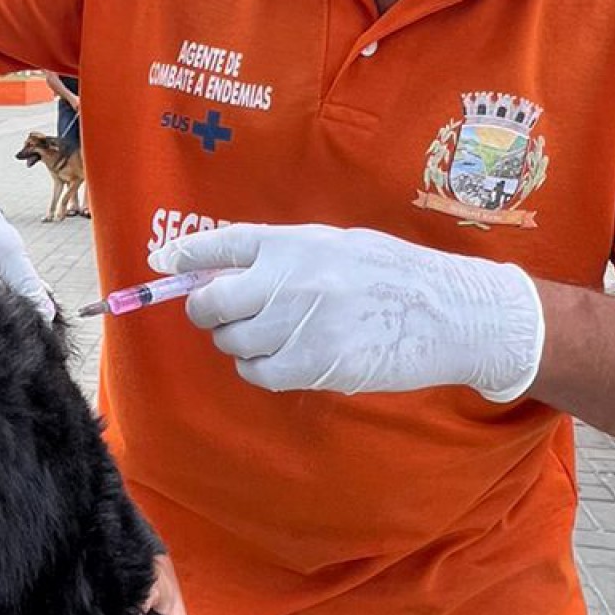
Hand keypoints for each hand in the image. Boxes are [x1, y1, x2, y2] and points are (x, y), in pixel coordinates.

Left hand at [165, 222, 543, 402]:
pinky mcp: (315, 363)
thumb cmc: (394, 275)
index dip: (185, 257)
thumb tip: (224, 270)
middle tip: (219, 315)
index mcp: (295, 242)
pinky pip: (259, 372)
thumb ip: (284, 255)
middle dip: (205, 310)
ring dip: (239, 343)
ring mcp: (300, 323)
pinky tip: (283, 360)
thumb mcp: (338, 244)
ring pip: (232, 342)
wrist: (450, 311)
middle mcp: (290, 278)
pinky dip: (260, 369)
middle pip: (211, 301)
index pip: (220, 245)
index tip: (164, 264)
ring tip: (270, 336)